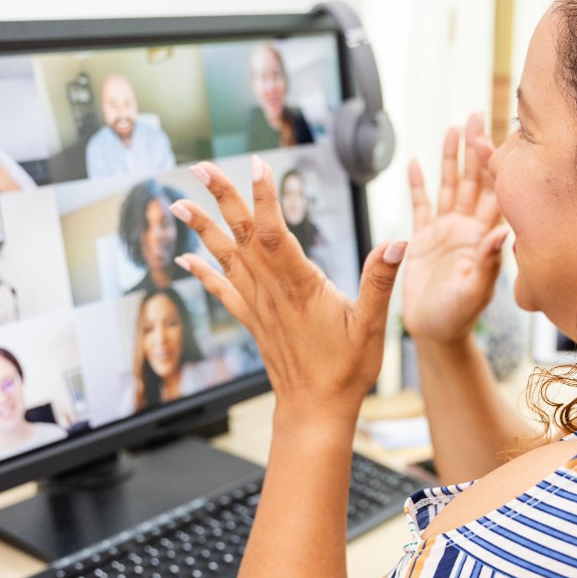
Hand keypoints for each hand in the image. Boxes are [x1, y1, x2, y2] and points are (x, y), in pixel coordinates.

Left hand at [168, 157, 406, 422]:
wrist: (315, 412)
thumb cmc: (346, 372)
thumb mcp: (371, 325)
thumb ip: (380, 280)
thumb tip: (398, 242)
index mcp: (301, 287)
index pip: (277, 233)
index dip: (265, 198)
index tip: (258, 165)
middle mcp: (272, 293)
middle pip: (244, 236)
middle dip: (223, 199)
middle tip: (202, 168)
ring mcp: (258, 307)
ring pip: (227, 259)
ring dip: (203, 229)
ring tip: (178, 203)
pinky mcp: (253, 322)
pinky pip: (223, 291)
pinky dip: (202, 272)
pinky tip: (185, 258)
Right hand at [403, 112, 507, 343]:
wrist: (435, 333)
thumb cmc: (458, 318)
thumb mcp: (475, 293)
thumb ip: (488, 263)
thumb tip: (502, 232)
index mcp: (484, 237)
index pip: (493, 193)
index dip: (494, 165)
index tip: (492, 137)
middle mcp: (468, 227)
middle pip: (473, 179)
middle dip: (474, 148)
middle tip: (476, 115)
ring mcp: (447, 231)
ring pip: (450, 185)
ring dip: (451, 157)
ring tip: (453, 128)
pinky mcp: (424, 238)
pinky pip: (421, 205)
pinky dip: (418, 184)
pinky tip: (414, 162)